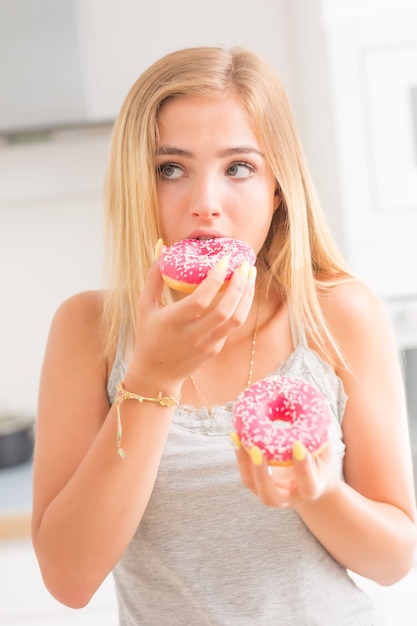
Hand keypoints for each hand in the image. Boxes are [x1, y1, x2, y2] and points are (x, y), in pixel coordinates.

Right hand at [125, 256, 255, 389]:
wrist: (156, 373)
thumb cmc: (148, 334)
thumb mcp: (145, 305)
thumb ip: (154, 276)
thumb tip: (163, 247)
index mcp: (174, 322)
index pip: (201, 300)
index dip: (215, 280)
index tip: (224, 261)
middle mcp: (192, 335)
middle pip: (225, 311)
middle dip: (240, 286)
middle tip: (244, 265)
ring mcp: (206, 344)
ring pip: (236, 320)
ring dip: (247, 296)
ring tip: (250, 276)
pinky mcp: (215, 349)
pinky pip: (232, 326)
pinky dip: (240, 306)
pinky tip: (241, 291)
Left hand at [232, 435, 335, 508]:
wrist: (310, 482)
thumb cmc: (319, 461)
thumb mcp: (325, 451)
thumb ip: (321, 437)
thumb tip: (316, 408)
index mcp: (311, 490)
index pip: (307, 483)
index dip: (302, 467)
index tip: (298, 445)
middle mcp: (289, 498)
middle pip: (270, 496)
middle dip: (262, 473)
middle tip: (257, 450)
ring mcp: (270, 494)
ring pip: (252, 484)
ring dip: (243, 462)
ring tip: (238, 437)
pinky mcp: (257, 485)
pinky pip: (245, 473)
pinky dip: (239, 455)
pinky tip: (236, 436)